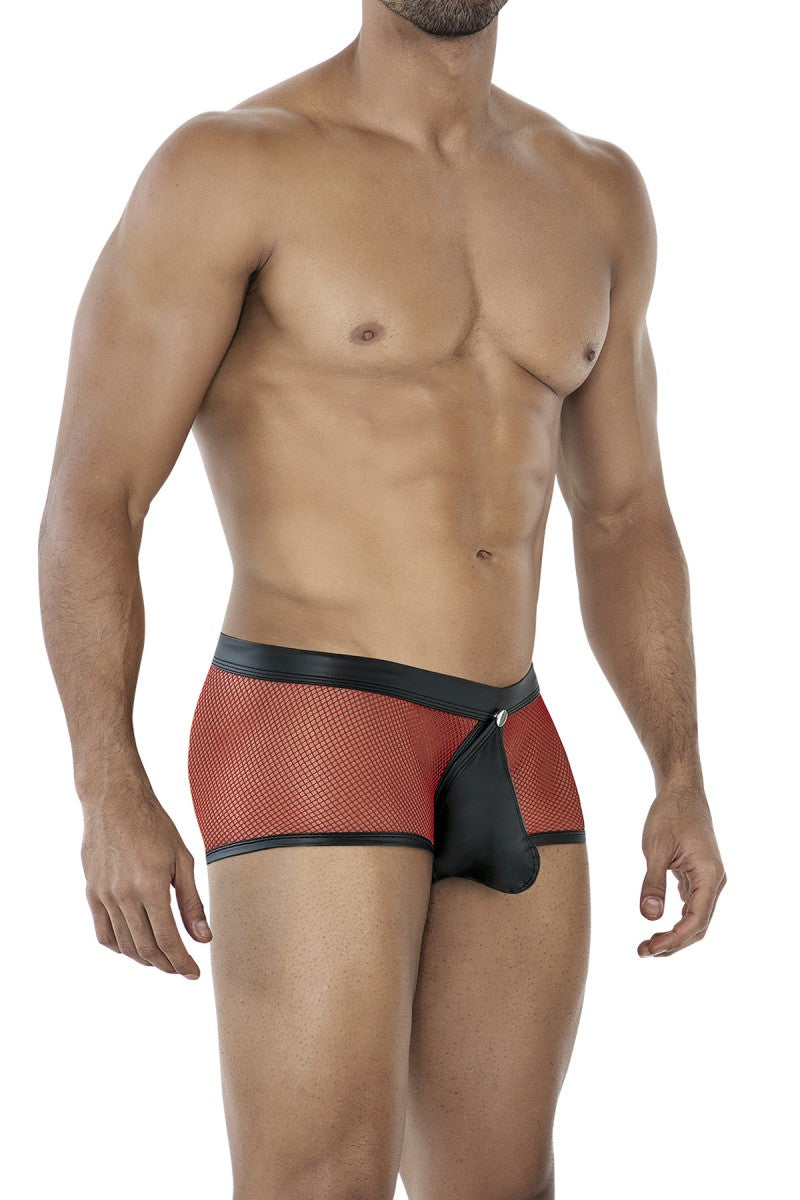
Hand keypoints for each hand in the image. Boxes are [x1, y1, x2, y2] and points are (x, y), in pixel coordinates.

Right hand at [81, 786, 211, 978]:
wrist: (115, 801)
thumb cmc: (154, 825)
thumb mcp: (182, 859)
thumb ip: (191, 902)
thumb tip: (203, 938)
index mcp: (151, 886)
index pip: (168, 939)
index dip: (182, 961)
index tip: (194, 973)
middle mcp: (124, 896)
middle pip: (145, 948)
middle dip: (167, 965)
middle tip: (181, 969)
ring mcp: (104, 896)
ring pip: (124, 944)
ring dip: (145, 959)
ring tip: (162, 960)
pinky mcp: (92, 892)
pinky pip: (103, 933)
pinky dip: (120, 947)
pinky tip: (134, 947)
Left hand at [638, 780, 725, 956]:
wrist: (681, 790)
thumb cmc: (669, 814)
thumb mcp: (655, 848)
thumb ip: (652, 883)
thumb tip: (649, 917)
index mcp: (708, 875)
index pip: (696, 920)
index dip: (674, 940)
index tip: (650, 949)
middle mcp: (714, 880)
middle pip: (698, 925)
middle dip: (673, 943)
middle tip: (644, 952)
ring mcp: (708, 878)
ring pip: (696, 917)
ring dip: (675, 935)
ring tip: (649, 946)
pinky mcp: (699, 875)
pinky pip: (692, 905)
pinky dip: (678, 920)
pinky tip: (659, 927)